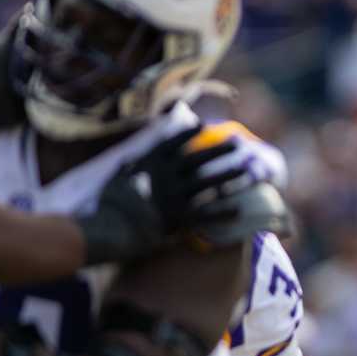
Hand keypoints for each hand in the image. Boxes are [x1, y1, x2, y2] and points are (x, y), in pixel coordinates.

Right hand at [80, 125, 288, 261]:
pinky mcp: (179, 218)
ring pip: (208, 182)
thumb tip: (132, 158)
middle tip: (237, 144)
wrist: (110, 228)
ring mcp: (175, 196)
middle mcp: (166, 177)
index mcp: (149, 165)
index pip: (172, 144)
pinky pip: (207, 214)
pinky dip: (224, 212)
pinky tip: (239, 209)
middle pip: (198, 159)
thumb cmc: (108, 206)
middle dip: (219, 150)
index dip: (188, 135)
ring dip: (229, 175)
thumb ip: (127, 167)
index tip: (202, 126)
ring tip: (248, 169)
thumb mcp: (114, 179)